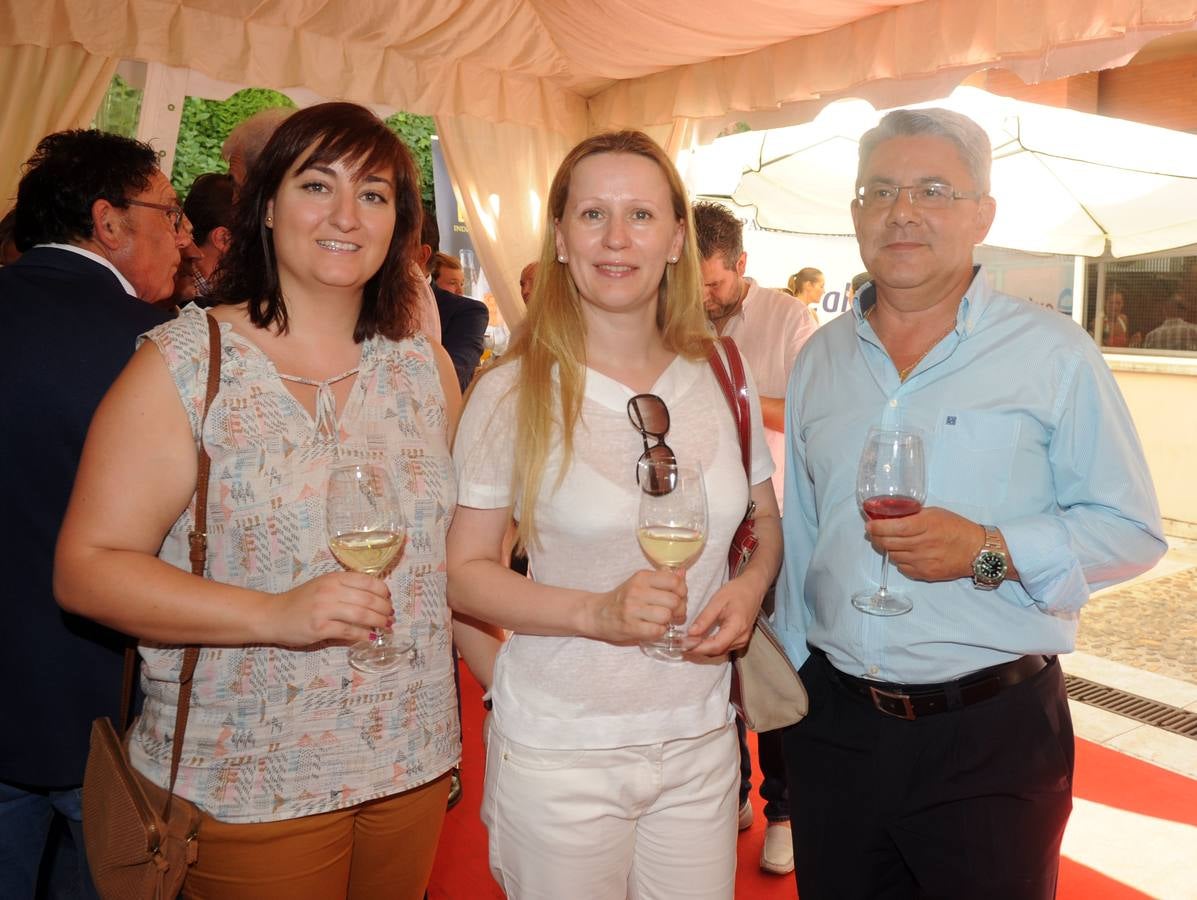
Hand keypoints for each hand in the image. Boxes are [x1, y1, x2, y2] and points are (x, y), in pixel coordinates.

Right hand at [267, 572, 393, 647]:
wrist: (272, 615)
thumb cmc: (299, 601)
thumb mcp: (323, 586)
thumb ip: (345, 588)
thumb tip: (374, 599)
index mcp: (333, 578)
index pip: (368, 581)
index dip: (383, 591)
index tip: (388, 599)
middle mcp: (330, 591)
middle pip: (369, 599)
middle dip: (385, 609)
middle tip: (391, 616)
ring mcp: (324, 609)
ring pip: (362, 615)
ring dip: (378, 622)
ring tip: (386, 626)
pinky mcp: (319, 628)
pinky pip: (348, 631)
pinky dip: (363, 635)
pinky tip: (370, 637)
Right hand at [586, 569, 685, 643]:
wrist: (597, 614)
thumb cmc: (623, 599)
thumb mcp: (641, 583)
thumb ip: (662, 579)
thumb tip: (683, 573)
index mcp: (642, 577)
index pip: (675, 582)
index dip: (682, 592)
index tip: (678, 597)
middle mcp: (637, 591)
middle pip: (674, 601)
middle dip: (678, 610)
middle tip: (673, 613)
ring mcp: (632, 609)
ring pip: (666, 616)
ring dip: (668, 622)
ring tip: (661, 621)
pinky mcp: (630, 627)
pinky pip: (657, 631)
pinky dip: (659, 632)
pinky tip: (653, 629)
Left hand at [685, 577, 762, 658]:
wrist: (753, 588)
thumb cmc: (737, 591)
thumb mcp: (717, 601)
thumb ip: (704, 618)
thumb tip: (690, 633)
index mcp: (737, 626)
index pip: (716, 645)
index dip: (698, 648)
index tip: (683, 645)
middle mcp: (742, 638)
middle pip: (717, 651)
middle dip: (698, 650)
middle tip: (680, 645)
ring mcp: (742, 640)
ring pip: (720, 652)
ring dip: (703, 650)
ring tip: (687, 643)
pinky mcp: (740, 640)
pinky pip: (723, 648)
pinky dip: (710, 647)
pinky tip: (699, 641)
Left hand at [865, 506, 983, 581]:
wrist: (977, 551)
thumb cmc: (957, 528)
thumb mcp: (936, 513)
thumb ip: (913, 515)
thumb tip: (891, 517)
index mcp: (926, 525)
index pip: (893, 528)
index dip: (877, 527)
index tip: (870, 525)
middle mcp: (922, 544)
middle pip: (888, 543)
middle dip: (876, 537)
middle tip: (874, 532)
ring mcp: (923, 561)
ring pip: (893, 556)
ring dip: (887, 548)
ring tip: (889, 541)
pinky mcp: (925, 574)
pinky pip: (902, 568)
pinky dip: (899, 560)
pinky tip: (904, 553)